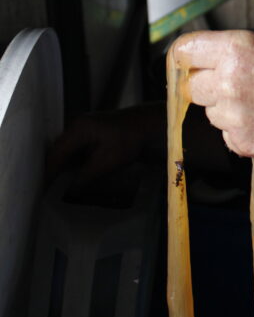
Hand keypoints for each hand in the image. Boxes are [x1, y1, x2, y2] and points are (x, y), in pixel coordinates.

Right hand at [46, 104, 161, 193]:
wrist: (147, 125)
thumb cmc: (129, 140)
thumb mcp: (107, 162)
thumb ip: (85, 177)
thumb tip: (69, 192)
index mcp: (78, 129)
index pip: (55, 155)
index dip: (48, 174)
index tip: (43, 190)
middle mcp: (76, 125)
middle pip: (58, 151)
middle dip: (53, 170)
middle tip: (49, 190)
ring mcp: (83, 126)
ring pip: (66, 150)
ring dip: (63, 166)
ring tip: (59, 185)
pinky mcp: (90, 131)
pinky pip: (76, 148)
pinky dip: (73, 161)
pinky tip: (75, 174)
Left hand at [172, 29, 253, 163]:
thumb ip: (233, 51)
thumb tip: (203, 60)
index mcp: (235, 50)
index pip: (184, 51)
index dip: (187, 58)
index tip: (190, 64)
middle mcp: (229, 82)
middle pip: (192, 87)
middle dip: (208, 86)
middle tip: (238, 86)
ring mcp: (236, 117)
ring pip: (212, 114)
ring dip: (228, 110)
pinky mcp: (244, 144)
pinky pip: (229, 136)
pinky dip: (243, 132)